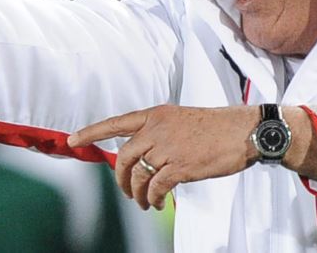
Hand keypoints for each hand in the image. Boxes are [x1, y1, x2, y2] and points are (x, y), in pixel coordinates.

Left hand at [67, 105, 259, 210]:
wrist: (244, 131)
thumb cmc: (217, 126)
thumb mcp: (181, 119)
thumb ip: (159, 132)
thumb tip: (142, 155)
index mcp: (156, 114)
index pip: (116, 122)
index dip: (92, 132)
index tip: (73, 140)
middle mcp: (157, 128)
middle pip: (123, 156)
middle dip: (119, 178)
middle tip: (124, 191)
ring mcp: (167, 147)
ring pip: (137, 175)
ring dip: (136, 193)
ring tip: (142, 202)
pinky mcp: (180, 166)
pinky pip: (154, 187)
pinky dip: (151, 198)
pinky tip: (155, 203)